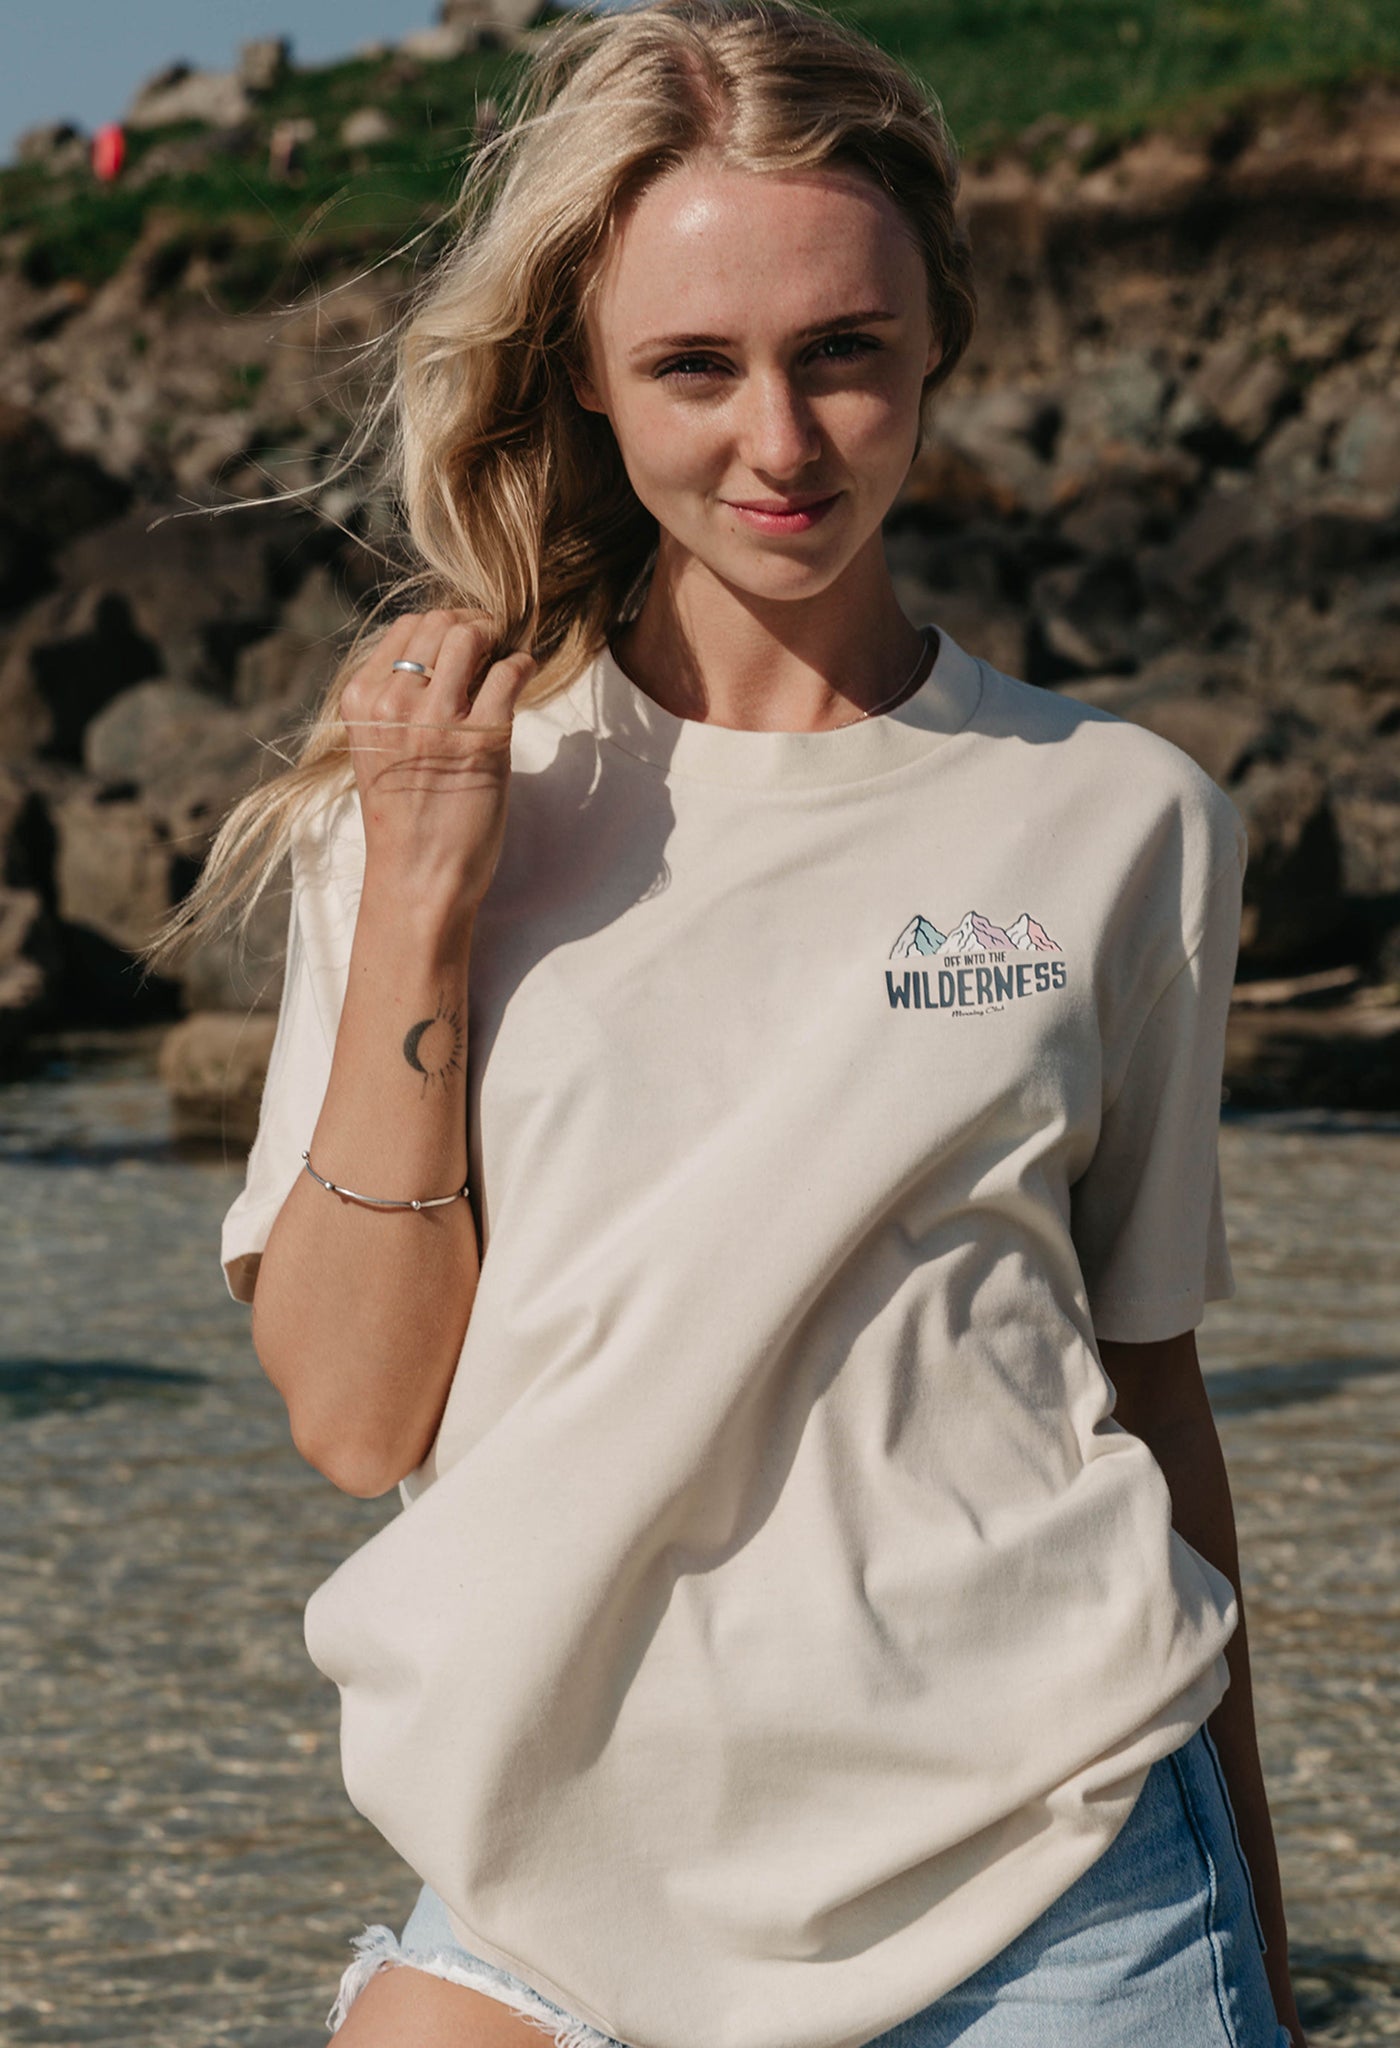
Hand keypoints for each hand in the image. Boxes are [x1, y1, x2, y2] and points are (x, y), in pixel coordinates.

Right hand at [338, 609, 536, 920]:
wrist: (416, 879)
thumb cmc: (404, 818)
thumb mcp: (378, 747)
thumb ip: (396, 702)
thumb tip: (441, 652)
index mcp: (362, 700)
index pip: (406, 629)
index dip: (443, 628)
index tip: (464, 645)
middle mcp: (392, 703)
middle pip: (439, 623)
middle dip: (473, 626)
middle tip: (492, 645)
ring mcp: (436, 720)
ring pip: (470, 637)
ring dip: (497, 640)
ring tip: (505, 658)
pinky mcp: (481, 739)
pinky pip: (508, 673)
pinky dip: (522, 666)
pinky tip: (523, 675)